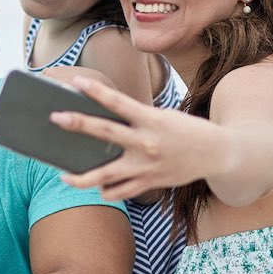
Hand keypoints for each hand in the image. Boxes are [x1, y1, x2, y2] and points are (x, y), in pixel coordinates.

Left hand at [51, 76, 219, 200]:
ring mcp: (146, 166)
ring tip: (62, 175)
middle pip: (105, 134)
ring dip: (80, 178)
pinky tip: (96, 186)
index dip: (96, 91)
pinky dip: (105, 189)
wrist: (218, 154)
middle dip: (78, 124)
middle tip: (55, 118)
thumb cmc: (185, 131)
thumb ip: (135, 120)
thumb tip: (101, 129)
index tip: (76, 82)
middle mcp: (147, 143)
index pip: (118, 102)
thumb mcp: (163, 117)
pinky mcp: (149, 183)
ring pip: (105, 176)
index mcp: (152, 120)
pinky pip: (119, 191)